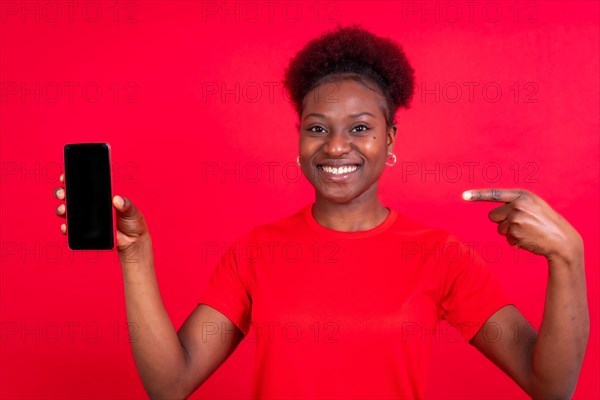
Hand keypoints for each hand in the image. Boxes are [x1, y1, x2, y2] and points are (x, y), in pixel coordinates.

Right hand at [53, 173, 149, 254]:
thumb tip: (117, 199)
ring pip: (68, 212)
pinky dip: (66, 228)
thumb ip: (126, 205)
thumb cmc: (133, 223)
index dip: (73, 180)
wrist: (133, 242)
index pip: (85, 186)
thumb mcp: (132, 211)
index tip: (65, 177)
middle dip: (63, 193)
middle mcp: (90, 207)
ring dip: (62, 209)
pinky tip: (66, 226)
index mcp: (101, 197)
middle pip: (71, 197)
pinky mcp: (85, 233)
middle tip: (63, 193)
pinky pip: (71, 229)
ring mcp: (86, 219)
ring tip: (64, 210)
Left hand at [462, 188, 582, 263]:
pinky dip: (515, 241)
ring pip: (499, 228)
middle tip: (523, 224)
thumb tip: (492, 215)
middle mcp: (517, 205)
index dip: (477, 195)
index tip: (463, 195)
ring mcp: (516, 218)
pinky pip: (506, 238)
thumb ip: (514, 205)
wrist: (561, 239)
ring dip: (510, 233)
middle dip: (503, 222)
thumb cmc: (545, 223)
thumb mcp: (532, 206)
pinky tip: (529, 239)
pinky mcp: (515, 232)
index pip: (495, 194)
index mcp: (522, 195)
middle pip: (493, 216)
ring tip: (528, 232)